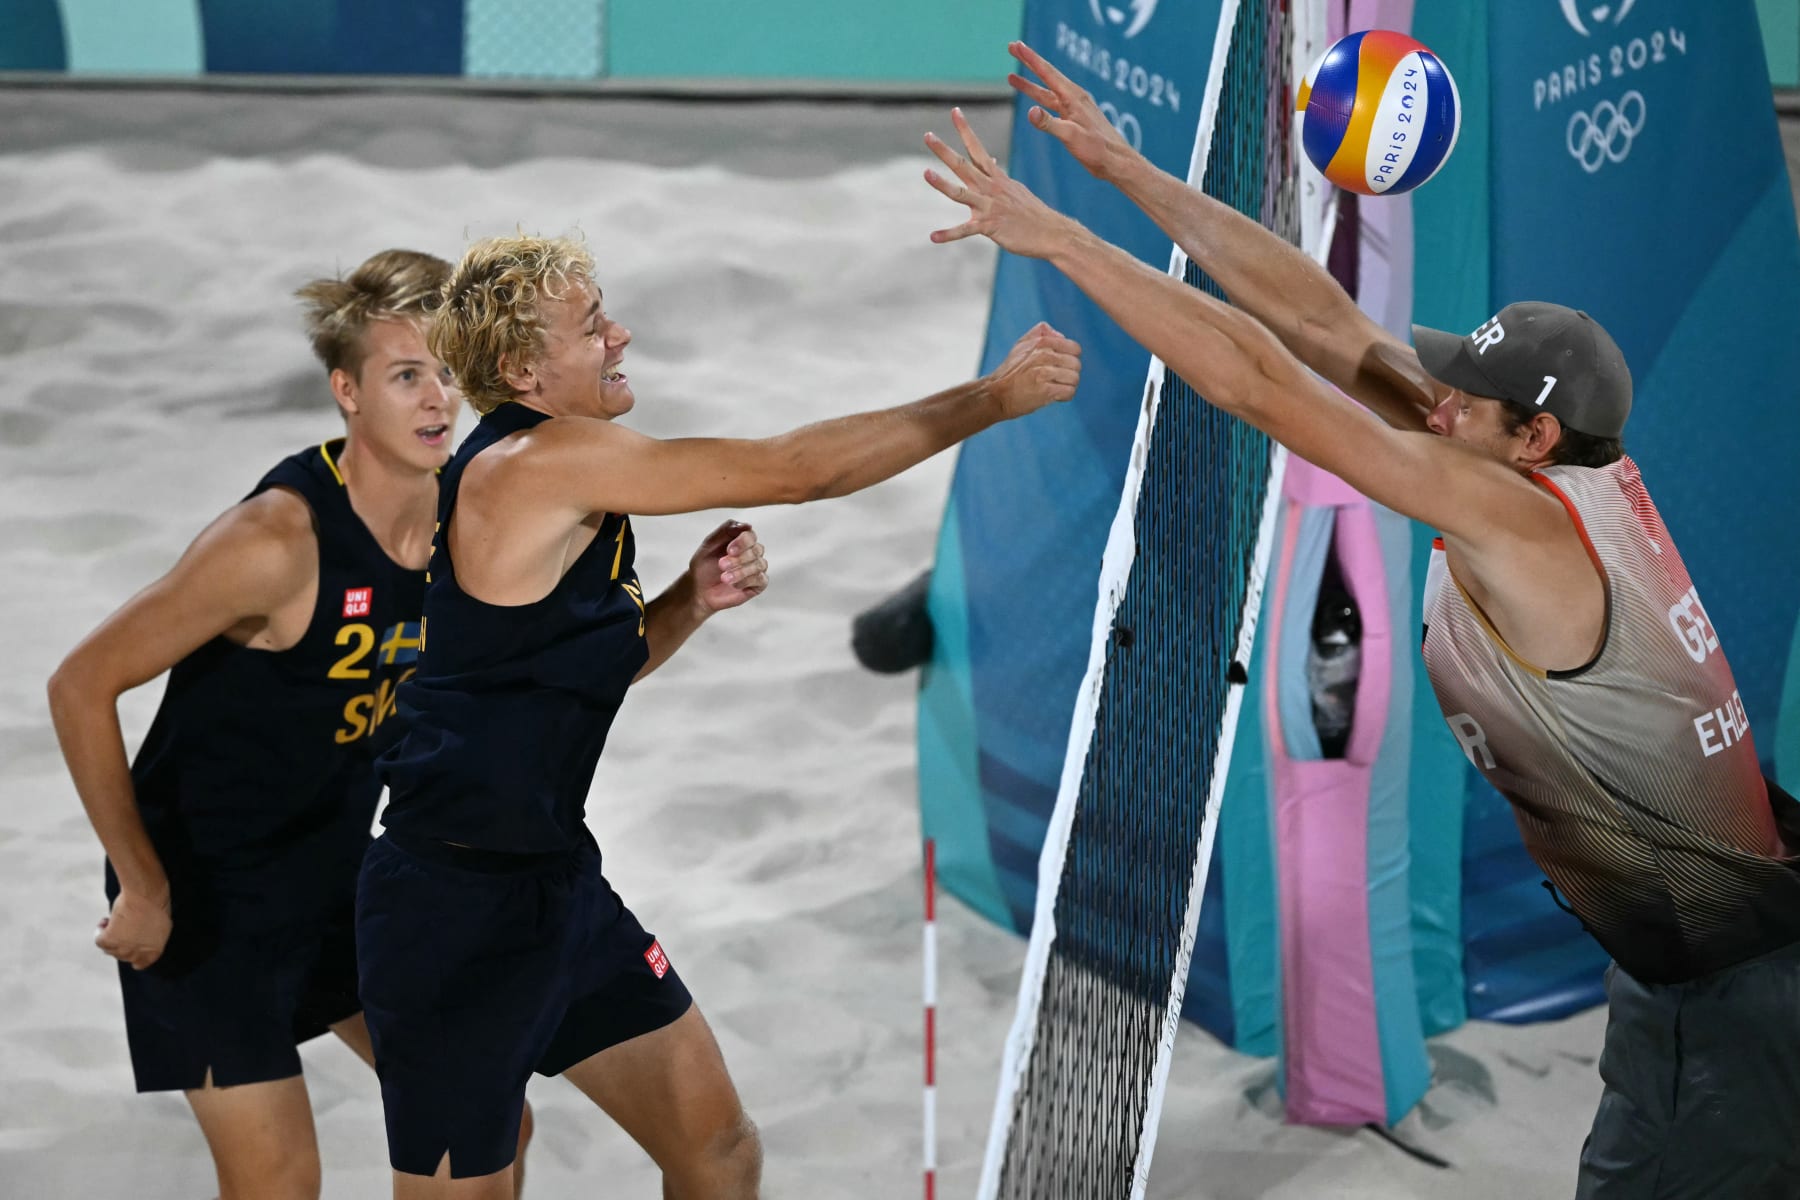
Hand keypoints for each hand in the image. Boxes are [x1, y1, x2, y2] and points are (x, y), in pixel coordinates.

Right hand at [96, 890, 171, 969]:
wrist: (146, 896)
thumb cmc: (156, 905)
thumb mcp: (162, 926)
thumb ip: (151, 938)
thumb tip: (142, 939)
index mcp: (154, 952)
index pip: (140, 963)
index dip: (133, 954)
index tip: (130, 945)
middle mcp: (137, 954)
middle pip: (123, 955)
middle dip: (122, 943)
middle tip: (123, 928)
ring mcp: (122, 949)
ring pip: (110, 949)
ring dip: (111, 937)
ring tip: (116, 921)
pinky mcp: (110, 940)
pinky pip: (99, 941)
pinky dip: (99, 932)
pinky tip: (105, 922)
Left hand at [691, 521, 767, 614]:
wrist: (699, 587)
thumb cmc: (705, 564)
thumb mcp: (710, 543)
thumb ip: (726, 530)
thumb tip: (747, 525)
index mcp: (741, 539)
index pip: (750, 535)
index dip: (741, 542)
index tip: (729, 550)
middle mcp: (752, 552)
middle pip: (756, 550)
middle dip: (738, 559)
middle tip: (721, 565)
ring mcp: (757, 567)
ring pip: (759, 564)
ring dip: (741, 571)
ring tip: (724, 578)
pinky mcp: (759, 583)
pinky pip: (760, 579)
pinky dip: (746, 581)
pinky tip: (733, 584)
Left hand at [924, 107, 1073, 259]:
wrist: (1051, 232)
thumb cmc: (1032, 212)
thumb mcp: (1015, 189)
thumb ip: (998, 176)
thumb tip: (991, 161)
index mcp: (996, 178)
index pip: (978, 150)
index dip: (965, 130)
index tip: (955, 111)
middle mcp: (991, 188)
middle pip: (964, 165)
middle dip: (945, 151)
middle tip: (928, 135)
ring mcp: (990, 207)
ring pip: (962, 193)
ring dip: (943, 184)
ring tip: (926, 173)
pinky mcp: (990, 226)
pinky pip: (965, 230)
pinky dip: (948, 234)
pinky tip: (933, 236)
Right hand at [986, 322, 1081, 417]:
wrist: (995, 394)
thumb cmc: (1010, 372)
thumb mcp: (1021, 345)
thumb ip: (1041, 333)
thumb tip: (1061, 336)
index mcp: (1041, 342)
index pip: (1074, 348)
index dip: (1070, 359)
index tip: (1059, 366)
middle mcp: (1044, 355)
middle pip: (1076, 365)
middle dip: (1069, 374)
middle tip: (1055, 380)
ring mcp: (1044, 373)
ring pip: (1074, 378)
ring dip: (1067, 386)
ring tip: (1054, 388)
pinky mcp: (1045, 391)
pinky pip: (1069, 392)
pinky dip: (1064, 396)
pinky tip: (1054, 396)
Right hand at [1006, 41, 1139, 182]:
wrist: (1116, 161)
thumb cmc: (1097, 149)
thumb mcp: (1070, 136)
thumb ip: (1049, 123)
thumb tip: (1031, 112)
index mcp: (1073, 97)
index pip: (1047, 72)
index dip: (1029, 58)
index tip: (1015, 45)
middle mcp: (1074, 97)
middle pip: (1046, 75)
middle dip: (1028, 62)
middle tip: (1012, 48)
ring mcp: (1075, 107)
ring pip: (1046, 92)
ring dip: (1029, 85)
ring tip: (1011, 78)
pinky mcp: (1075, 118)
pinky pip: (1053, 104)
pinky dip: (1040, 99)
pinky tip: (1035, 102)